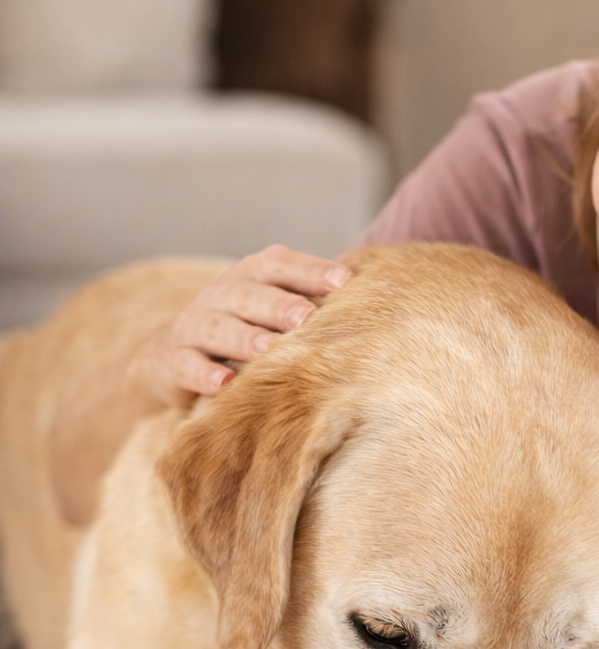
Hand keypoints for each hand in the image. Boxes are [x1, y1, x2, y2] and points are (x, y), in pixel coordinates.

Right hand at [130, 245, 351, 406]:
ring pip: (218, 327)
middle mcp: (221, 295)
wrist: (174, 355)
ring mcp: (194, 326)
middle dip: (278, 305)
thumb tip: (375, 305)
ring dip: (243, 338)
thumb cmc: (245, 331)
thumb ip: (309, 305)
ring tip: (266, 350)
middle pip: (249, 295)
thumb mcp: (273, 312)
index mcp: (251, 277)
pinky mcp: (173, 360)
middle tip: (305, 318)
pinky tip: (223, 384)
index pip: (278, 264)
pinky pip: (187, 365)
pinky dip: (204, 373)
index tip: (344, 282)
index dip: (309, 270)